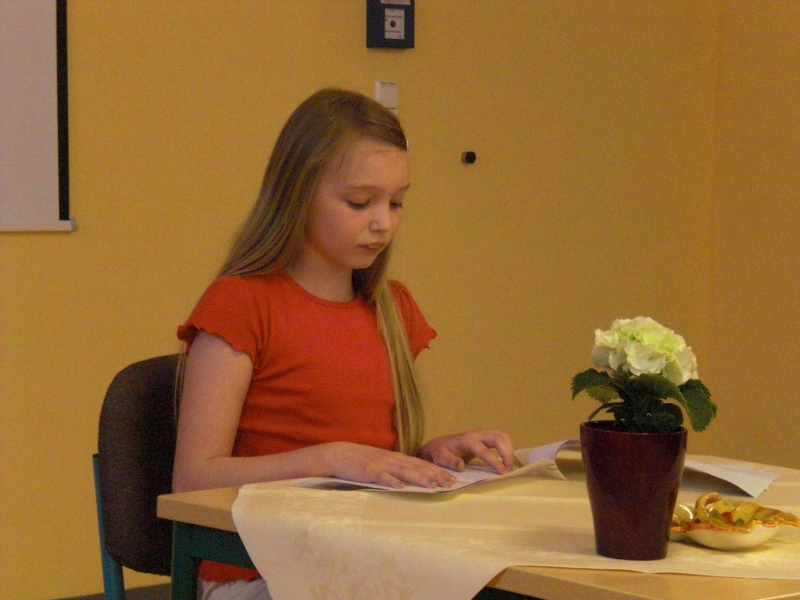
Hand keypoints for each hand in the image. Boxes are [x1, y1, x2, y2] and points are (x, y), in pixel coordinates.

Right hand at [324, 442, 457, 488]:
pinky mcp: (369, 472)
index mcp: (398, 458)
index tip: (452, 478)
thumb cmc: (363, 460)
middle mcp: (393, 460)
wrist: (340, 454)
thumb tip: (415, 478)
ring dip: (419, 478)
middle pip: (418, 467)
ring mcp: (382, 465)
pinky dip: (392, 481)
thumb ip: (398, 468)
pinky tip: (401, 487)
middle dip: (435, 475)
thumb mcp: (384, 462)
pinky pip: (382, 477)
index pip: (422, 464)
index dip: (438, 471)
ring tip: (433, 485)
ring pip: (404, 471)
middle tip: (450, 483)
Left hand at [417, 429, 513, 473]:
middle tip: (509, 469)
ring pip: (502, 436)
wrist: (440, 445)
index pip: (484, 450)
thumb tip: (461, 466)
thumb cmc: (441, 452)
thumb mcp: (441, 458)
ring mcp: (482, 433)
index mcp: (467, 440)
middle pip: (498, 438)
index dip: (494, 461)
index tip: (502, 472)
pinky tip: (506, 459)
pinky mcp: (486, 436)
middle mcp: (477, 434)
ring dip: (509, 449)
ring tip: (509, 465)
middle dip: (507, 453)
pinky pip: (501, 438)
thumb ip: (450, 461)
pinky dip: (507, 447)